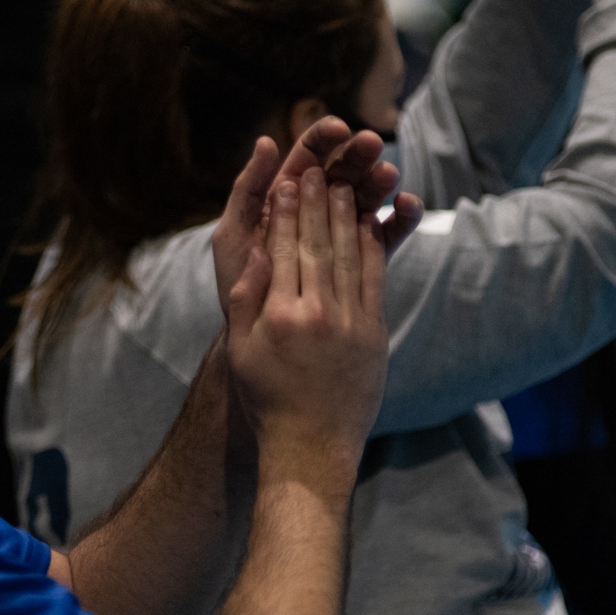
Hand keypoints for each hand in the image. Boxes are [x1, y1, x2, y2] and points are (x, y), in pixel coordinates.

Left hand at [212, 120, 421, 316]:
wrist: (257, 327)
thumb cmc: (239, 277)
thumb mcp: (234, 232)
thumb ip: (247, 189)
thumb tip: (266, 141)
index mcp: (288, 191)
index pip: (309, 154)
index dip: (324, 138)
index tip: (339, 130)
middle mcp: (319, 204)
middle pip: (344, 169)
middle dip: (357, 154)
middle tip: (371, 145)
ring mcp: (344, 228)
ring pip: (368, 196)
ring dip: (380, 181)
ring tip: (389, 174)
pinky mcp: (364, 254)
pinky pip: (386, 231)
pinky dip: (400, 217)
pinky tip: (408, 206)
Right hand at [224, 165, 388, 486]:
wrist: (311, 444)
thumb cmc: (267, 399)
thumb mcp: (241, 352)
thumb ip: (245, 301)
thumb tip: (255, 255)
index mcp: (279, 315)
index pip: (284, 250)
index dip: (287, 213)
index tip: (287, 183)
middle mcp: (316, 313)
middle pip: (318, 244)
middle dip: (318, 203)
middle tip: (317, 170)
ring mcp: (349, 322)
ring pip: (349, 255)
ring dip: (347, 216)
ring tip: (344, 185)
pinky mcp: (374, 332)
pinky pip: (374, 279)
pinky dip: (373, 247)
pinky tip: (370, 224)